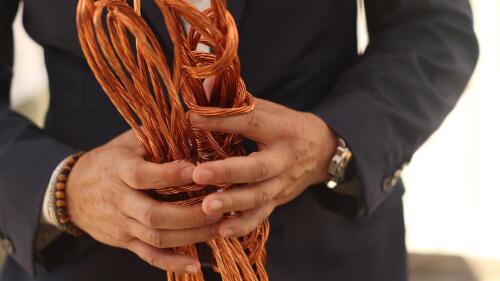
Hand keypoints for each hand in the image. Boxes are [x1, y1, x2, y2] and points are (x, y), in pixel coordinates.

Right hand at [66, 130, 221, 273]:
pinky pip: (149, 256)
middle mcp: (119, 200)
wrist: (72, 193)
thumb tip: (195, 122)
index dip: (170, 175)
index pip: (142, 176)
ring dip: (191, 236)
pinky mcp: (125, 241)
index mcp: (119, 170)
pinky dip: (172, 263)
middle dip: (191, 214)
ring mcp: (122, 224)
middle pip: (154, 214)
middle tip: (221, 208)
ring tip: (220, 229)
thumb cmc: (110, 160)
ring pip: (157, 237)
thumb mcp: (128, 142)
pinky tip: (196, 265)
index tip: (198, 171)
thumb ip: (156, 135)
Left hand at [189, 98, 337, 237]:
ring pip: (259, 197)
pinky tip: (221, 232)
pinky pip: (261, 216)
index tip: (192, 119)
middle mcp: (284, 159)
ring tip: (206, 207)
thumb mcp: (269, 109)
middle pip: (257, 168)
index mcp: (281, 129)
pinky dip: (242, 226)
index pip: (251, 122)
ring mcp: (282, 184)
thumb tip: (204, 82)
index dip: (223, 120)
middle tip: (198, 174)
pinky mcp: (279, 201)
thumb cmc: (286, 127)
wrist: (322, 152)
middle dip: (227, 173)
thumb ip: (237, 100)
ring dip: (232, 204)